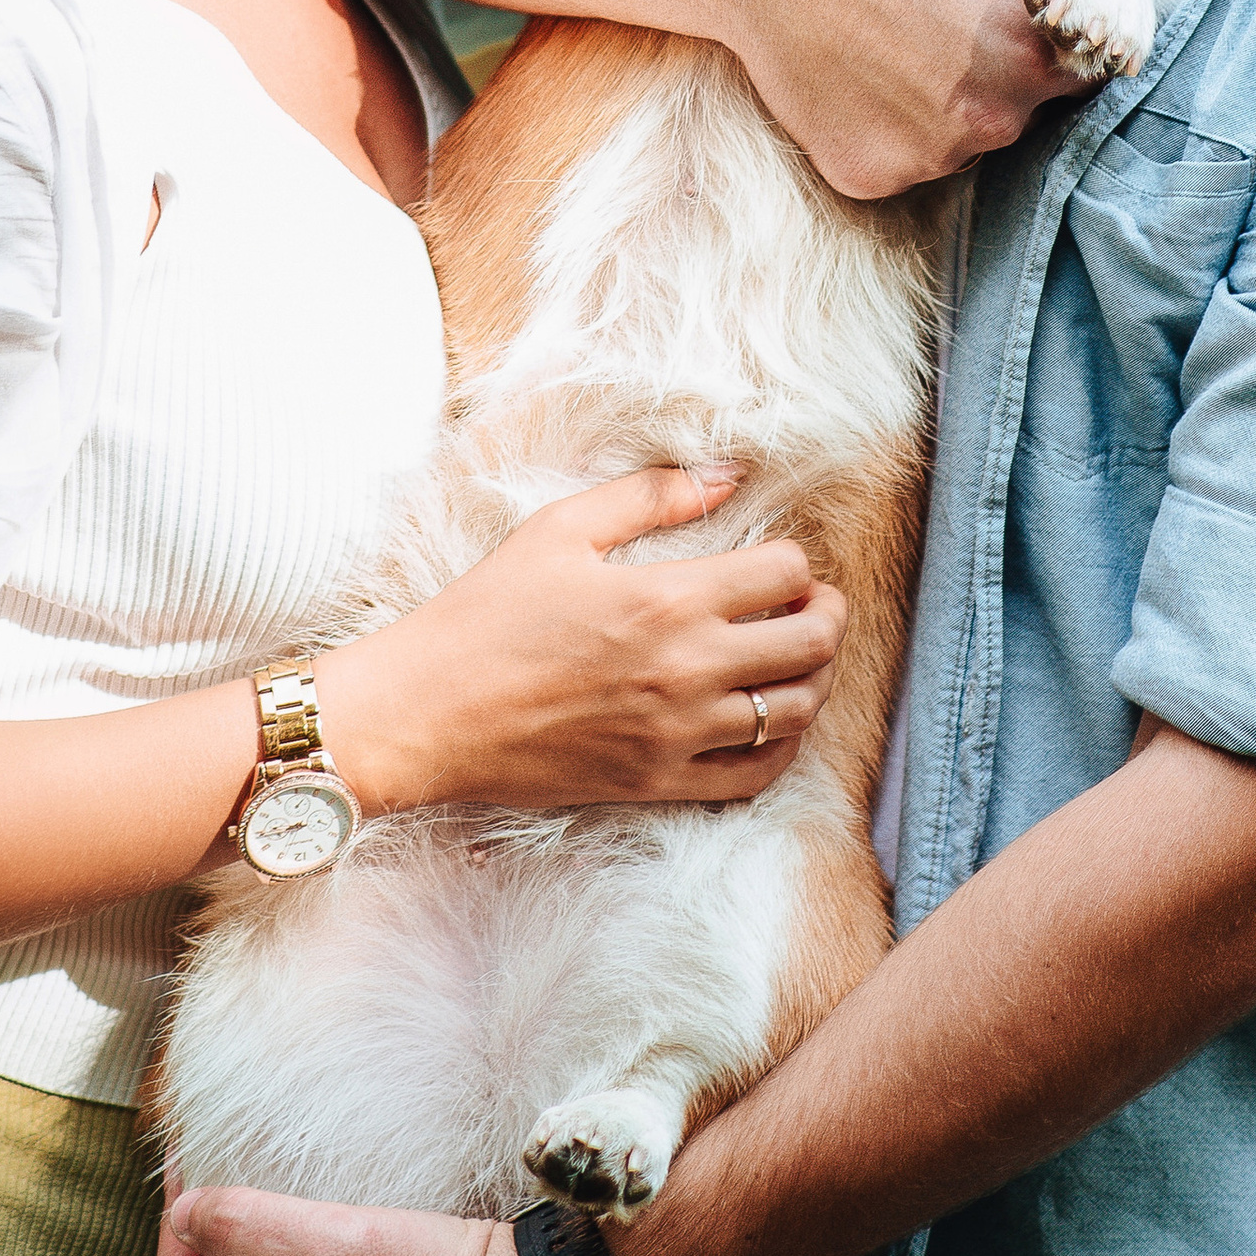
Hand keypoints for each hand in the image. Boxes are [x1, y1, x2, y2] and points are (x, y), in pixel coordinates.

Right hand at [318, 466, 846, 815]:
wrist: (429, 712)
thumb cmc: (487, 613)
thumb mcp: (562, 529)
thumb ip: (652, 496)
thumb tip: (728, 472)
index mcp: (668, 598)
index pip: (785, 574)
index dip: (795, 561)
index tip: (779, 561)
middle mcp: (687, 669)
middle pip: (811, 644)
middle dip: (826, 614)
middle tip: (812, 603)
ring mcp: (677, 735)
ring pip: (794, 711)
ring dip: (813, 678)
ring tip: (794, 657)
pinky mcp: (659, 784)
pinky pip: (755, 775)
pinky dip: (781, 747)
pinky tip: (768, 721)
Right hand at [700, 0, 1078, 199]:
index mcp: (1037, 56)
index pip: (1080, 76)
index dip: (1046, 46)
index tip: (1007, 25)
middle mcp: (994, 120)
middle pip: (1015, 114)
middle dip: (991, 78)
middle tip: (936, 25)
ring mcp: (929, 156)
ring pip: (954, 143)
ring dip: (936, 110)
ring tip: (888, 45)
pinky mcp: (869, 175)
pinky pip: (892, 161)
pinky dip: (878, 130)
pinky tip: (851, 76)